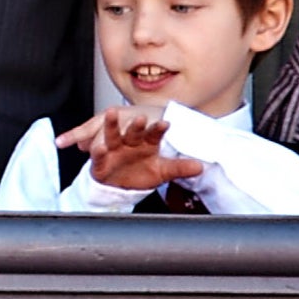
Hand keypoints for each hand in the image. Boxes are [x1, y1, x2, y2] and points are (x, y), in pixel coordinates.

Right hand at [60, 106, 208, 197]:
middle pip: (133, 130)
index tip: (166, 124)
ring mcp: (114, 149)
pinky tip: (100, 147)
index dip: (159, 129)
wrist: (120, 184)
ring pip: (112, 134)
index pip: (154, 133)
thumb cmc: (141, 172)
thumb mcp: (163, 172)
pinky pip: (99, 155)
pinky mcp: (101, 160)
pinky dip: (98, 150)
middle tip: (141, 118)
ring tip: (111, 113)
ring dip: (111, 124)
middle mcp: (129, 142)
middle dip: (136, 124)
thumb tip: (200, 167)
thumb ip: (179, 168)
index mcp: (146, 142)